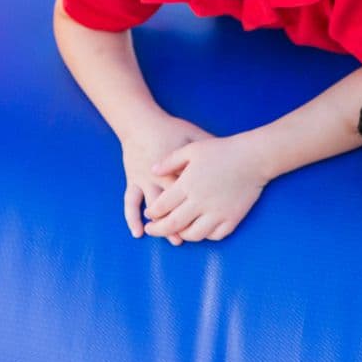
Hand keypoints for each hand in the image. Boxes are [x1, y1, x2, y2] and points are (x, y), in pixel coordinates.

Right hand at [119, 116, 214, 242]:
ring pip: (153, 207)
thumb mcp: (195, 136)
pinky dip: (132, 218)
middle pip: (174, 205)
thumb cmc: (172, 128)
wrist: (141, 121)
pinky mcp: (133, 180)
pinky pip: (130, 202)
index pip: (193, 192)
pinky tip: (137, 233)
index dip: (204, 207)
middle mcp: (161, 177)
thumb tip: (231, 157)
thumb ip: (211, 148)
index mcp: (180, 169)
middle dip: (184, 222)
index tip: (215, 219)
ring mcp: (145, 180)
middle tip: (199, 237)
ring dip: (163, 224)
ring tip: (174, 240)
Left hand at [142, 135, 270, 242]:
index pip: (162, 206)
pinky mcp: (232, 218)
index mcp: (187, 184)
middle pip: (173, 224)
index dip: (152, 213)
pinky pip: (215, 235)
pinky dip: (205, 236)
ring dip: (181, 235)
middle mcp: (200, 202)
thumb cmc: (222, 150)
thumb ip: (170, 161)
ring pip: (193, 235)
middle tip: (152, 230)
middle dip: (158, 229)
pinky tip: (200, 229)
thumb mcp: (192, 149)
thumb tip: (152, 170)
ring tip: (177, 231)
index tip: (149, 214)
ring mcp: (217, 212)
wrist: (254, 158)